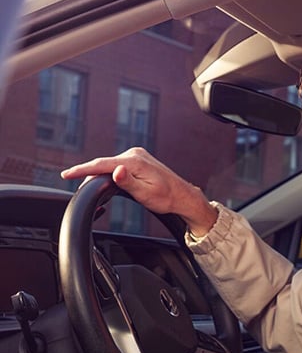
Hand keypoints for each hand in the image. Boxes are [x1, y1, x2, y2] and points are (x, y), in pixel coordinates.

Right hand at [61, 147, 217, 236]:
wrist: (182, 196)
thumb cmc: (166, 198)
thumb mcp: (145, 193)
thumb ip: (128, 182)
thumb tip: (116, 171)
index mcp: (134, 161)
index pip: (102, 164)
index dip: (82, 170)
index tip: (67, 174)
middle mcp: (134, 154)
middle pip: (103, 164)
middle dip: (88, 174)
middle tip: (75, 186)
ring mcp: (136, 155)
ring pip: (110, 165)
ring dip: (99, 174)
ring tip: (87, 186)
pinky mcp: (137, 160)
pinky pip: (117, 165)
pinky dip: (108, 172)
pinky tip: (103, 179)